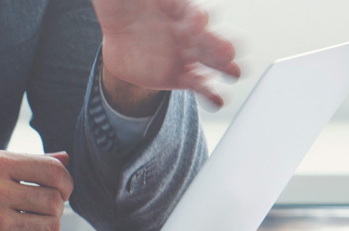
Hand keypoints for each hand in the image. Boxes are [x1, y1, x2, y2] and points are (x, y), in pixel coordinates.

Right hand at [0, 146, 71, 230]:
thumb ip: (21, 159)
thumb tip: (63, 158)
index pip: (53, 170)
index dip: (64, 182)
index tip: (59, 189)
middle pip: (55, 202)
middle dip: (52, 207)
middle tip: (38, 210)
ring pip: (50, 229)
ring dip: (44, 229)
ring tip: (27, 226)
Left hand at [93, 0, 240, 109]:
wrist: (115, 32)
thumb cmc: (130, 5)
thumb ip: (157, 2)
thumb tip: (171, 1)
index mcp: (182, 11)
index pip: (194, 15)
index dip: (195, 20)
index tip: (196, 23)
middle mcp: (189, 34)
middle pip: (209, 40)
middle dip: (219, 45)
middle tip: (228, 51)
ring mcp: (184, 55)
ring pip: (209, 62)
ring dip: (223, 68)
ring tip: (233, 74)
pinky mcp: (175, 76)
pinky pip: (197, 85)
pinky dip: (209, 94)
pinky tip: (218, 101)